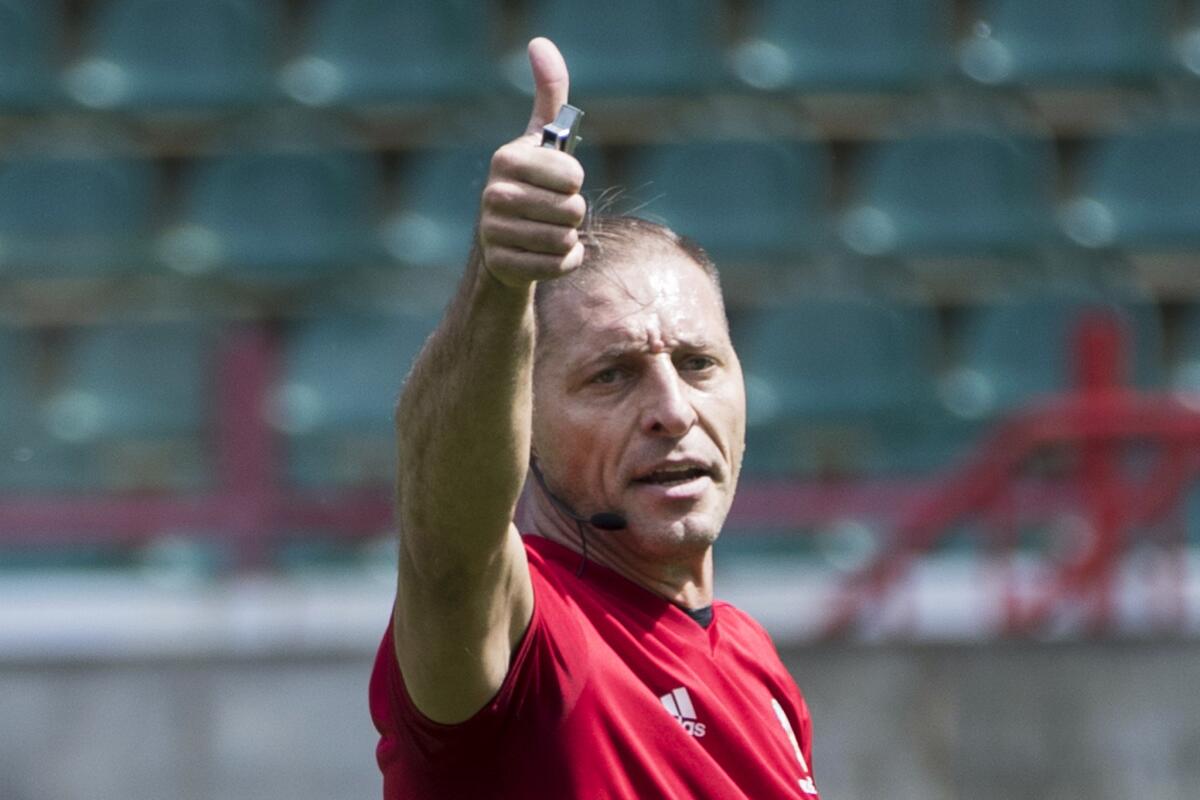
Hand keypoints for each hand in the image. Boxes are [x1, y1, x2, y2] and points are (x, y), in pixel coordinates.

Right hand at [477, 38, 586, 287]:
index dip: (574, 181)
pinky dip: (564, 263)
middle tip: (554, 211)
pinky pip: (558, 265)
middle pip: (572, 209)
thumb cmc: (532, 185)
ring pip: (565, 239)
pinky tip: (547, 254)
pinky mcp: (502, 266)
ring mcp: (494, 232)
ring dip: (568, 238)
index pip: (572, 174)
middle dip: (574, 213)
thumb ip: (549, 94)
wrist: (504, 243)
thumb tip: (540, 43)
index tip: (559, 182)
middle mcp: (494, 194)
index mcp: (507, 159)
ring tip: (548, 231)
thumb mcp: (541, 140)